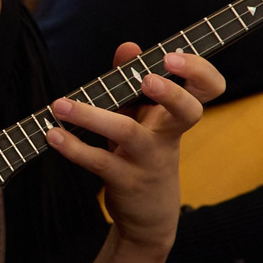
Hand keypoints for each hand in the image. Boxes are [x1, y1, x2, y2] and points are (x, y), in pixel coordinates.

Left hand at [46, 45, 223, 252]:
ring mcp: (149, 160)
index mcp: (177, 114)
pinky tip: (54, 135)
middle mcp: (169, 135)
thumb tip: (128, 46)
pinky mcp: (126, 181)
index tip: (173, 55)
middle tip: (147, 77)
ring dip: (92, 116)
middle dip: (170, 91)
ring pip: (129, 134)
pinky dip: (74, 147)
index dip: (200, 70)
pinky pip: (100, 162)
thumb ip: (131, 78)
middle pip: (188, 111)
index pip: (209, 88)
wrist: (149, 215)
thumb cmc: (144, 152)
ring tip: (60, 104)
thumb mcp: (141, 116)